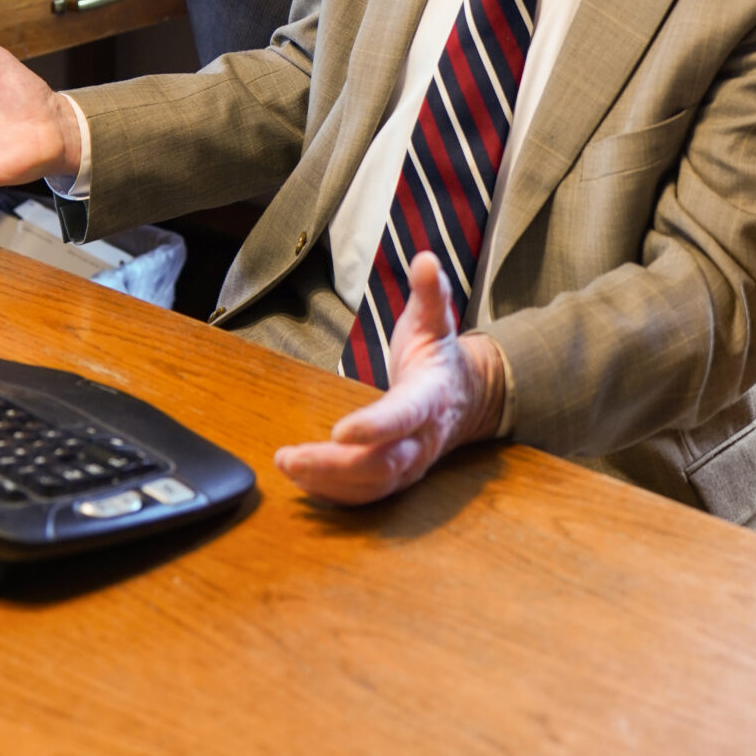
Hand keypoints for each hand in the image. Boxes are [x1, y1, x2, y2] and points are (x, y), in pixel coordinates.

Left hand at [274, 254, 504, 505]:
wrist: (467, 396)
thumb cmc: (439, 355)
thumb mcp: (435, 319)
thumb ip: (431, 292)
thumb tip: (426, 260)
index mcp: (430, 397)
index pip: (404, 416)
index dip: (375, 427)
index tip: (341, 431)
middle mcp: (422, 438)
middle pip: (382, 462)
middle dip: (336, 465)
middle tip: (290, 458)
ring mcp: (411, 463)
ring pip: (372, 484)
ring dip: (329, 482)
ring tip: (288, 466)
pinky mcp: (397, 477)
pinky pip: (367, 495)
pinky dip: (335, 494)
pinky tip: (303, 483)